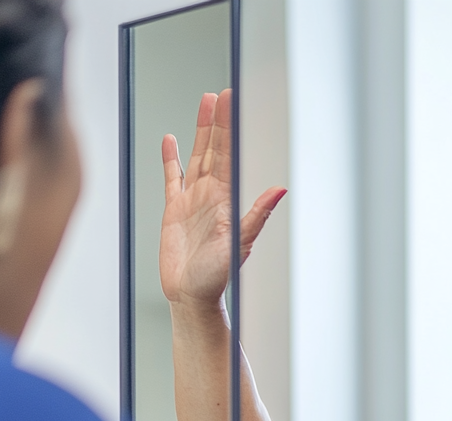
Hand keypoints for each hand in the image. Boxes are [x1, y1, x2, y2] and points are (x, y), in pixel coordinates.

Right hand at [160, 90, 285, 307]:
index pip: (230, 156)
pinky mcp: (175, 211)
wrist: (192, 296)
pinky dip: (172, 160)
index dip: (231, 128)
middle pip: (214, 150)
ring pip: (197, 158)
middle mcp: (212, 197)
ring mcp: (193, 201)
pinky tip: (172, 142)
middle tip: (221, 94)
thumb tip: (279, 191)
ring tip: (204, 104)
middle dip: (218, 122)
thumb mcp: (240, 243)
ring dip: (200, 132)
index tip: (233, 102)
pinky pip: (173, 178)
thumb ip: (257, 215)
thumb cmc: (218, 277)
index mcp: (227, 200)